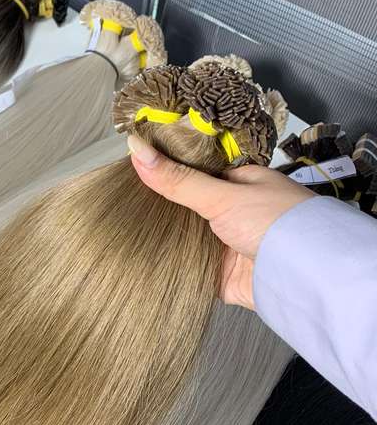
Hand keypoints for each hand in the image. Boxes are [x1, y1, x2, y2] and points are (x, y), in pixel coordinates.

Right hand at [127, 134, 312, 309]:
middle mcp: (237, 212)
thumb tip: (135, 148)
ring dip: (167, 239)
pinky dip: (174, 266)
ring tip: (125, 230)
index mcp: (242, 184)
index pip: (198, 173)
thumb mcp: (222, 195)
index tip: (133, 169)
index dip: (169, 172)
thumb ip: (178, 179)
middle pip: (190, 208)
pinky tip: (144, 260)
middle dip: (164, 210)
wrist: (300, 276)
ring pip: (188, 239)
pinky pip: (191, 268)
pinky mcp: (223, 275)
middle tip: (124, 203)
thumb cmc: (274, 222)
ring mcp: (229, 244)